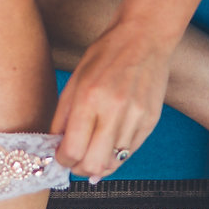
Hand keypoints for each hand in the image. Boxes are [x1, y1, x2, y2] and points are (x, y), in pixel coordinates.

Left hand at [52, 20, 171, 182]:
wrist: (144, 38)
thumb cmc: (105, 56)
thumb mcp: (75, 81)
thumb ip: (64, 117)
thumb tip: (58, 149)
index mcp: (89, 99)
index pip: (73, 150)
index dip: (63, 160)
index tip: (61, 156)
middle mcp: (114, 111)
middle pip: (93, 164)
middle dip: (80, 169)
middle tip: (75, 162)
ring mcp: (136, 118)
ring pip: (113, 162)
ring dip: (99, 163)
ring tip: (92, 151)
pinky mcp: (151, 121)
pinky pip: (129, 151)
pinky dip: (116, 153)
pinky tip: (109, 143)